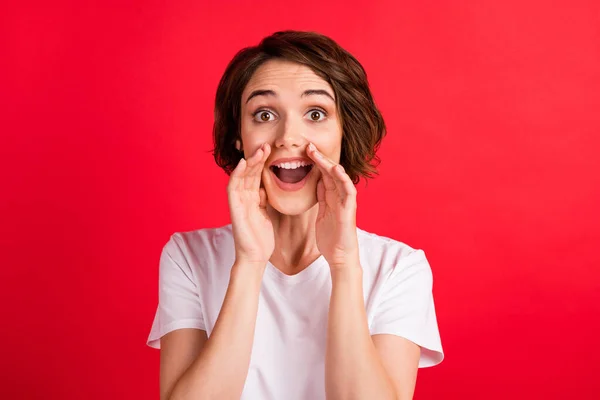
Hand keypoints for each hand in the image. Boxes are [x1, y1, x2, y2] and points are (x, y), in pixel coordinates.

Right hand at [227, 143, 273, 267]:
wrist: (255, 256)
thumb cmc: (261, 238)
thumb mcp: (266, 215)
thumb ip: (263, 201)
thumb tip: (264, 188)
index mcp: (251, 199)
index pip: (256, 177)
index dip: (262, 163)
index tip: (272, 151)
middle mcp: (243, 198)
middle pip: (249, 174)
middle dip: (257, 159)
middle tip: (267, 145)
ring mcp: (237, 202)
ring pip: (242, 177)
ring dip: (250, 163)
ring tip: (259, 150)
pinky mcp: (234, 208)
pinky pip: (233, 188)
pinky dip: (237, 175)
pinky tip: (242, 164)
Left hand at [306, 143, 359, 269]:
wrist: (340, 256)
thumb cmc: (331, 236)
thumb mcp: (322, 213)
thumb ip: (321, 197)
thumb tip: (317, 181)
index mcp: (332, 196)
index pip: (323, 174)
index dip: (314, 162)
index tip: (303, 151)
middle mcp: (340, 196)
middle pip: (330, 172)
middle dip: (320, 158)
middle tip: (308, 146)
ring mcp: (346, 202)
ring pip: (339, 178)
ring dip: (329, 164)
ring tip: (318, 154)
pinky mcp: (349, 210)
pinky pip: (348, 191)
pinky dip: (343, 179)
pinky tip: (336, 170)